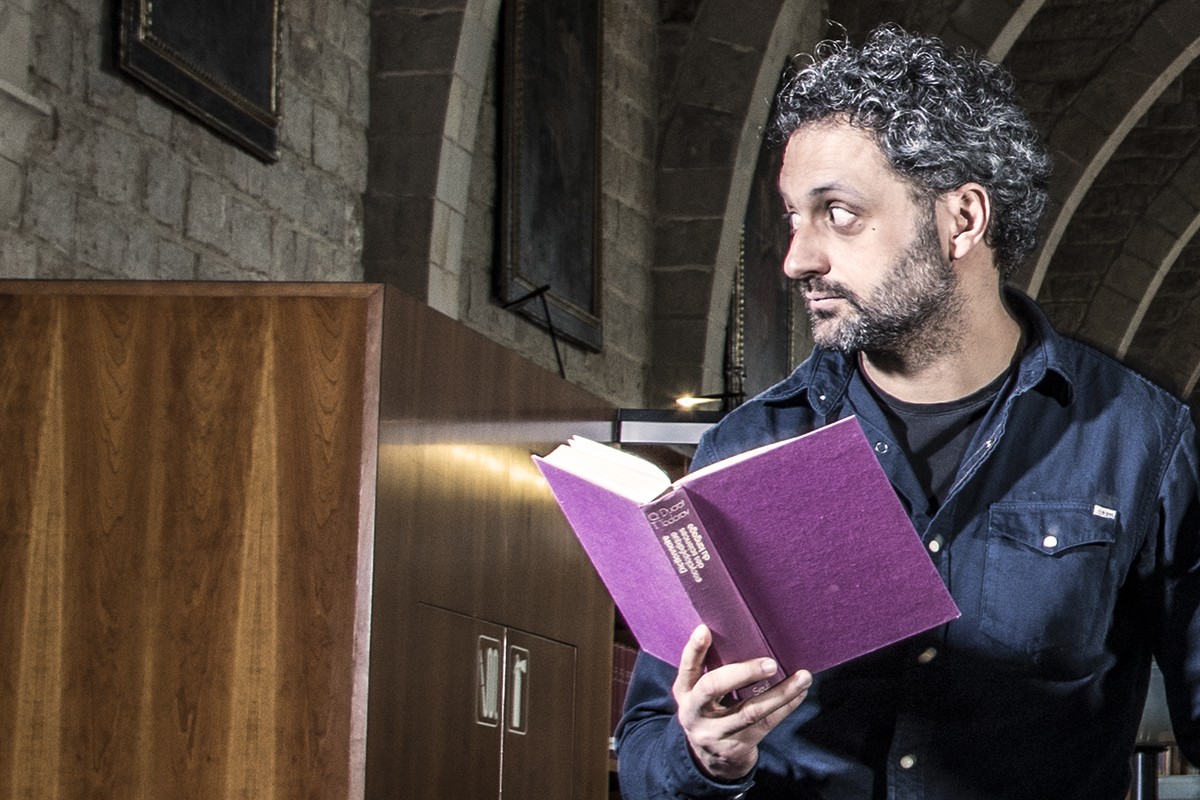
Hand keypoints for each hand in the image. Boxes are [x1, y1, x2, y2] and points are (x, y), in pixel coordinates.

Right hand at [673, 624, 811, 780]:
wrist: (711, 759)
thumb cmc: (710, 710)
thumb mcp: (699, 692)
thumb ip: (712, 669)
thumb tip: (745, 634)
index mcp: (684, 691)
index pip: (687, 668)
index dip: (694, 649)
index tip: (704, 629)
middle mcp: (695, 712)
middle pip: (713, 687)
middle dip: (743, 672)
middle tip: (771, 663)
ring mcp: (715, 732)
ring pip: (749, 711)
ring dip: (780, 693)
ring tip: (803, 677)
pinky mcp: (737, 745)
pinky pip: (766, 723)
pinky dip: (786, 706)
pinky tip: (800, 693)